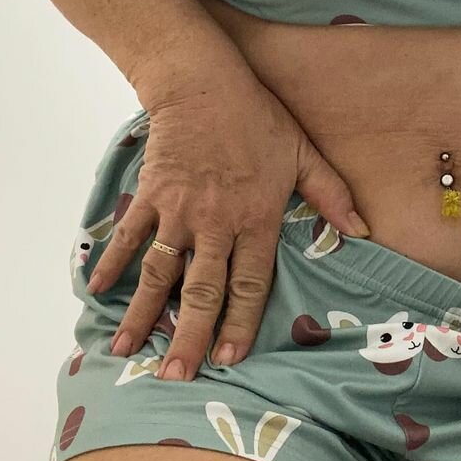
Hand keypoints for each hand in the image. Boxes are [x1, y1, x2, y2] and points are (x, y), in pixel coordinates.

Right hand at [88, 70, 370, 381]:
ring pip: (161, 272)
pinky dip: (113, 263)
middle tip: (177, 377)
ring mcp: (179, 211)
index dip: (240, 324)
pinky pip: (130, 236)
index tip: (229, 360)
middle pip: (202, 290)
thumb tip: (361, 229)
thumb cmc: (258, 118)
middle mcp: (216, 222)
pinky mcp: (151, 195)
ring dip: (145, 313)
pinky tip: (99, 291)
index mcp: (256, 218)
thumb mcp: (303, 154)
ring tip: (127, 349)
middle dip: (190, 336)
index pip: (250, 284)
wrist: (204, 83)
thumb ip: (330, 194)